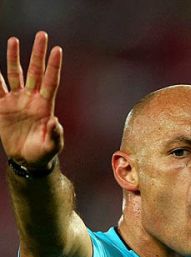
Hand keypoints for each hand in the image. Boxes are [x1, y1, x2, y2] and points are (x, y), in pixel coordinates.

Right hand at [0, 31, 62, 168]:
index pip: (50, 81)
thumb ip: (55, 134)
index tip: (58, 49)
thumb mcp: (52, 146)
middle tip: (42, 35)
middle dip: (37, 53)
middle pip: (34, 71)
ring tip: (14, 40)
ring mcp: (16, 101)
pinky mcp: (3, 107)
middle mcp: (31, 98)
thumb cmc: (43, 153)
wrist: (27, 160)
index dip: (53, 66)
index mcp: (45, 106)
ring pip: (15, 74)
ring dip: (14, 58)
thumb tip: (55, 122)